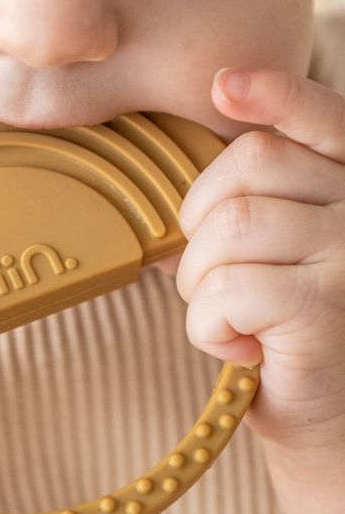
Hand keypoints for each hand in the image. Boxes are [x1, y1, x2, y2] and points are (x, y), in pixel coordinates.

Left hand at [175, 67, 344, 454]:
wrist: (328, 428)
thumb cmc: (290, 344)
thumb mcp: (278, 267)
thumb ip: (257, 216)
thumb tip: (185, 200)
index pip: (324, 118)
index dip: (275, 94)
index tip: (223, 86)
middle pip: (250, 166)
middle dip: (201, 227)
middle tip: (214, 285)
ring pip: (230, 228)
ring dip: (200, 284)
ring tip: (227, 322)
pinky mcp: (326, 306)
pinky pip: (227, 289)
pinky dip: (207, 326)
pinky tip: (237, 351)